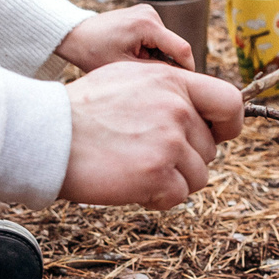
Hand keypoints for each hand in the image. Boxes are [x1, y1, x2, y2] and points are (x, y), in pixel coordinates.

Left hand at [53, 4, 194, 72]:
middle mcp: (150, 14)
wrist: (74, 35)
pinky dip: (150, 50)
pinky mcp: (143, 15)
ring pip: (166, 44)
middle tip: (149, 81)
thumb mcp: (125, 69)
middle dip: (167, 65)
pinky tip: (132, 57)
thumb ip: (156, 73)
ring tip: (134, 66)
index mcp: (146, 25)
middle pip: (174, 47)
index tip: (187, 89)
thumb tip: (180, 79)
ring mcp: (147, 12)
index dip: (188, 70)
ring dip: (157, 58)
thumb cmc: (93, 52)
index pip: (182, 49)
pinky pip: (157, 38)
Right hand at [60, 61, 244, 208]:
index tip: (215, 137)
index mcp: (172, 81)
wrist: (48, 134)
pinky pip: (178, 196)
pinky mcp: (157, 173)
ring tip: (134, 169)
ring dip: (171, 181)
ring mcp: (169, 141)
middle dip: (185, 160)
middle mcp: (176, 108)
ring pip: (198, 176)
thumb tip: (196, 110)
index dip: (228, 125)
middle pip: (209, 149)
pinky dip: (158, 198)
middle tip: (146, 157)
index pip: (230, 102)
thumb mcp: (129, 80)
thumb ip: (167, 91)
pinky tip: (131, 185)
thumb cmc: (81, 111)